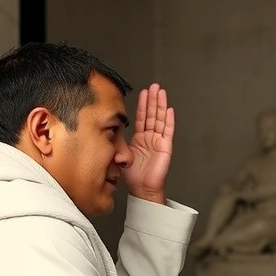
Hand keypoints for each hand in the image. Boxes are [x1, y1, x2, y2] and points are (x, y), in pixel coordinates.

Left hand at [121, 83, 173, 203]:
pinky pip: (168, 131)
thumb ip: (116, 143)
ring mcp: (159, 141)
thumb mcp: (119, 155)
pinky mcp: (165, 147)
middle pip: (153, 115)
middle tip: (154, 87)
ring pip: (160, 119)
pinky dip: (169, 120)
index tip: (143, 93)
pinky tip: (169, 110)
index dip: (143, 105)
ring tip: (161, 92)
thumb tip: (106, 131)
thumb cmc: (133, 177)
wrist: (142, 189)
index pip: (142, 118)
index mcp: (140, 139)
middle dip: (153, 100)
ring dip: (160, 105)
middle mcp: (150, 138)